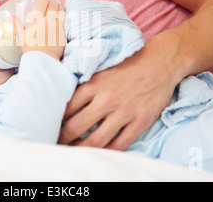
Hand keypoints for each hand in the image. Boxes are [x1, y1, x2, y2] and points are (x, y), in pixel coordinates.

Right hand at [18, 0, 66, 60]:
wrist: (43, 60)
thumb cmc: (30, 49)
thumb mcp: (21, 37)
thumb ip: (17, 25)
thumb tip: (11, 16)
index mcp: (36, 21)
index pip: (42, 4)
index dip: (43, 1)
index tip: (43, 2)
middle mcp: (48, 22)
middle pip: (53, 5)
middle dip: (52, 3)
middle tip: (50, 5)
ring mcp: (57, 27)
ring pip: (61, 11)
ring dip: (59, 8)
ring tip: (57, 9)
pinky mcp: (64, 33)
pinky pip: (66, 21)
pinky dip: (64, 17)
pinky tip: (61, 19)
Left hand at [59, 35, 181, 149]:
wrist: (160, 62)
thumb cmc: (127, 64)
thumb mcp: (101, 68)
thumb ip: (84, 83)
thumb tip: (63, 96)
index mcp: (93, 84)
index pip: (67, 108)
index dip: (56, 119)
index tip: (52, 124)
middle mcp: (107, 99)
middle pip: (77, 127)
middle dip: (64, 137)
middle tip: (58, 141)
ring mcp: (124, 112)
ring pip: (96, 140)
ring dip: (82, 148)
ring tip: (75, 149)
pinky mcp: (140, 121)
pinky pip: (120, 144)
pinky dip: (107, 151)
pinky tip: (100, 151)